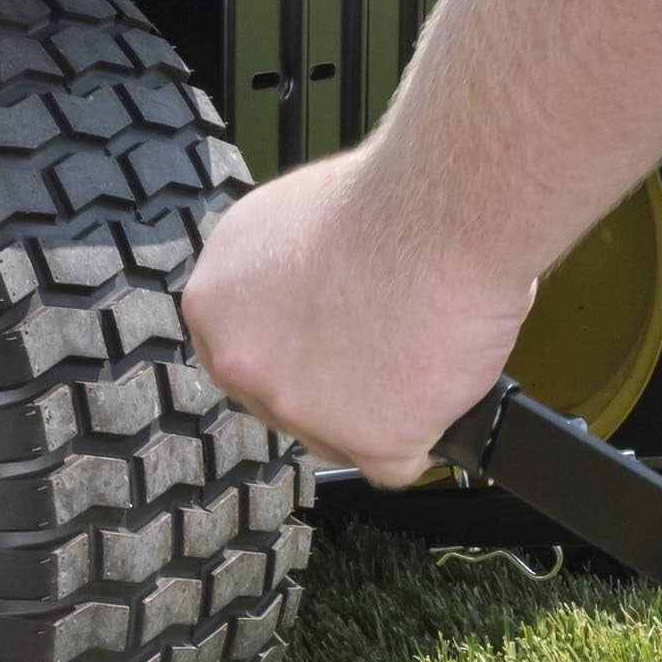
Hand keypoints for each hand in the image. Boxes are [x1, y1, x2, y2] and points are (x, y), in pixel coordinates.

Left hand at [183, 148, 536, 486]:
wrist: (445, 209)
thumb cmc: (391, 196)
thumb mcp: (294, 219)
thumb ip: (279, 278)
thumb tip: (301, 308)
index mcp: (216, 299)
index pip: (243, 354)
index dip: (294, 352)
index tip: (328, 345)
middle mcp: (240, 357)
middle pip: (284, 404)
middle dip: (332, 388)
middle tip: (381, 348)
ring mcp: (295, 406)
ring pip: (336, 439)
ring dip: (378, 411)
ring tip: (419, 351)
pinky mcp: (363, 440)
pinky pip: (392, 465)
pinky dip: (421, 436)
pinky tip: (436, 390)